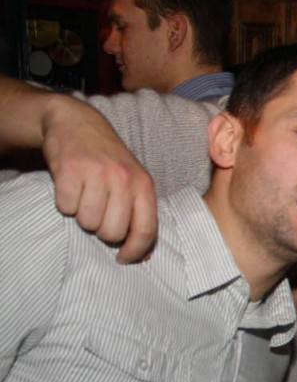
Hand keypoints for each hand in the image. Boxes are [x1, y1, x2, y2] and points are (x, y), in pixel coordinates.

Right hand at [42, 95, 157, 262]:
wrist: (77, 123)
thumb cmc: (109, 160)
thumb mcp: (134, 180)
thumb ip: (140, 212)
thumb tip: (144, 255)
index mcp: (144, 185)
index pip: (146, 230)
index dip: (135, 251)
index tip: (124, 259)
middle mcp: (123, 179)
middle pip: (112, 232)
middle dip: (102, 231)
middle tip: (99, 215)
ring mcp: (96, 173)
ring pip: (88, 222)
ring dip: (83, 216)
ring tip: (85, 197)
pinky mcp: (69, 169)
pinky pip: (66, 207)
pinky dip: (65, 203)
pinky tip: (71, 188)